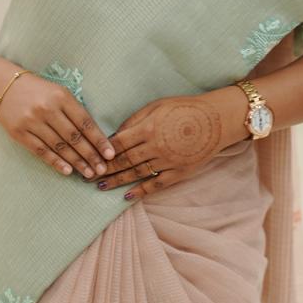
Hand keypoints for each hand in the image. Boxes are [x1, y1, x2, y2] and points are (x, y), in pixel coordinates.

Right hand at [0, 72, 115, 180]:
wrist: (2, 85)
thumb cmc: (37, 90)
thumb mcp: (58, 92)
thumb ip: (74, 110)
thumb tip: (94, 136)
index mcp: (61, 96)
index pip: (85, 122)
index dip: (99, 140)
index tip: (110, 153)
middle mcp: (47, 109)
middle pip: (74, 137)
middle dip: (91, 155)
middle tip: (102, 169)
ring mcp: (32, 121)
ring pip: (59, 146)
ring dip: (76, 161)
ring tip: (89, 172)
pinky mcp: (19, 133)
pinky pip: (41, 151)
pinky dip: (55, 162)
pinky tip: (67, 171)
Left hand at [96, 89, 246, 200]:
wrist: (216, 120)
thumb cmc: (185, 108)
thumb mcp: (157, 106)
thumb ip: (135, 120)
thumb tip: (115, 134)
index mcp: (148, 128)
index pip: (118, 143)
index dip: (101, 152)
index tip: (88, 157)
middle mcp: (155, 146)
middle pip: (123, 161)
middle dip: (103, 169)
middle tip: (86, 176)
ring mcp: (167, 161)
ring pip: (136, 174)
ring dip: (116, 181)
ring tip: (100, 186)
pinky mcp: (179, 172)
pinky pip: (156, 184)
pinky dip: (141, 191)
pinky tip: (127, 196)